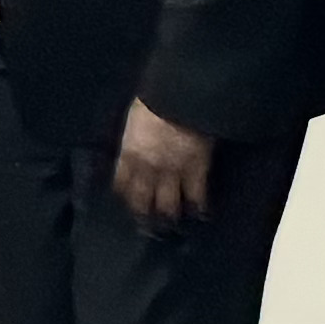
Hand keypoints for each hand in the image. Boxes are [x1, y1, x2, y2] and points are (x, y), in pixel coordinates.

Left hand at [111, 104, 215, 227]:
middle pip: (143, 202)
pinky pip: (197, 197)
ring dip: (170, 216)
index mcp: (130, 154)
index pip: (122, 184)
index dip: (125, 197)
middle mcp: (148, 170)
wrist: (182, 96)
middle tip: (149, 227)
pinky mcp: (196, 172)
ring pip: (169, 205)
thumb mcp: (135, 118)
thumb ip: (134, 139)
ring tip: (173, 225)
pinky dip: (200, 207)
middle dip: (144, 217)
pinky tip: (202, 214)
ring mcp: (172, 174)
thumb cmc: (156, 99)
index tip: (128, 204)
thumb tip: (134, 148)